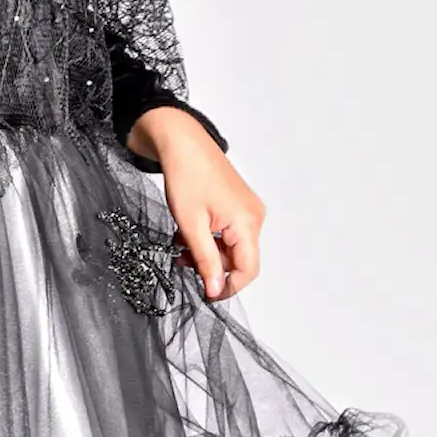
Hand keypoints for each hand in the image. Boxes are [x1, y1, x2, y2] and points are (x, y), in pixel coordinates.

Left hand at [127, 106, 264, 300]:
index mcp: (247, 222)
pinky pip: (229, 233)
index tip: (205, 292)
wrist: (183, 143)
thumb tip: (216, 289)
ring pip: (232, 247)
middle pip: (240, 259)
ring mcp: (248, 209)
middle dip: (212, 267)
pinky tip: (191, 231)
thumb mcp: (191, 226)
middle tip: (182, 261)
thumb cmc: (186, 175)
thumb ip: (206, 262)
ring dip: (208, 252)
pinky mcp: (239, 204)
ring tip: (181, 244)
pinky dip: (210, 238)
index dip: (227, 286)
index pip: (248, 270)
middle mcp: (254, 216)